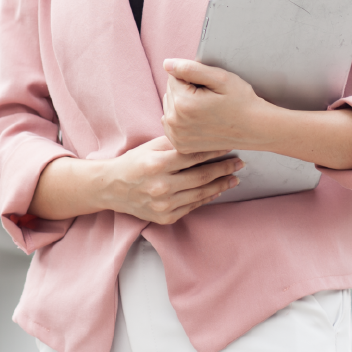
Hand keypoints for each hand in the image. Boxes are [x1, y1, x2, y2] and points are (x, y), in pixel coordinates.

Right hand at [30, 136, 242, 224]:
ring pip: (200, 194)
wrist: (110, 188)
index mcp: (156, 164)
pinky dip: (207, 197)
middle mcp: (160, 186)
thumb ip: (175, 143)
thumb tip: (203, 134)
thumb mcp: (150, 147)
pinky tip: (217, 190)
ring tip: (234, 177)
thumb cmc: (133, 162)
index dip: (214, 150)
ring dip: (221, 185)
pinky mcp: (165, 217)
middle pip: (201, 176)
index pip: (192, 155)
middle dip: (224, 168)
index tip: (229, 145)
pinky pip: (192, 207)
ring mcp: (163, 204)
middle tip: (240, 162)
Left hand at [161, 58, 271, 153]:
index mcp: (184, 103)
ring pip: (169, 106)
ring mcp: (177, 136)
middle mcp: (175, 122)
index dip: (192, 77)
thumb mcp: (220, 78)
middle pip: (170, 91)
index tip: (209, 87)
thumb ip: (190, 68)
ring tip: (206, 109)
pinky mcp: (180, 145)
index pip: (173, 76)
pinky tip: (198, 119)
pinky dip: (181, 119)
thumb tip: (167, 64)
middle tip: (210, 98)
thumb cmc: (241, 101)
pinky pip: (170, 123)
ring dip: (182, 104)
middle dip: (186, 90)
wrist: (255, 129)